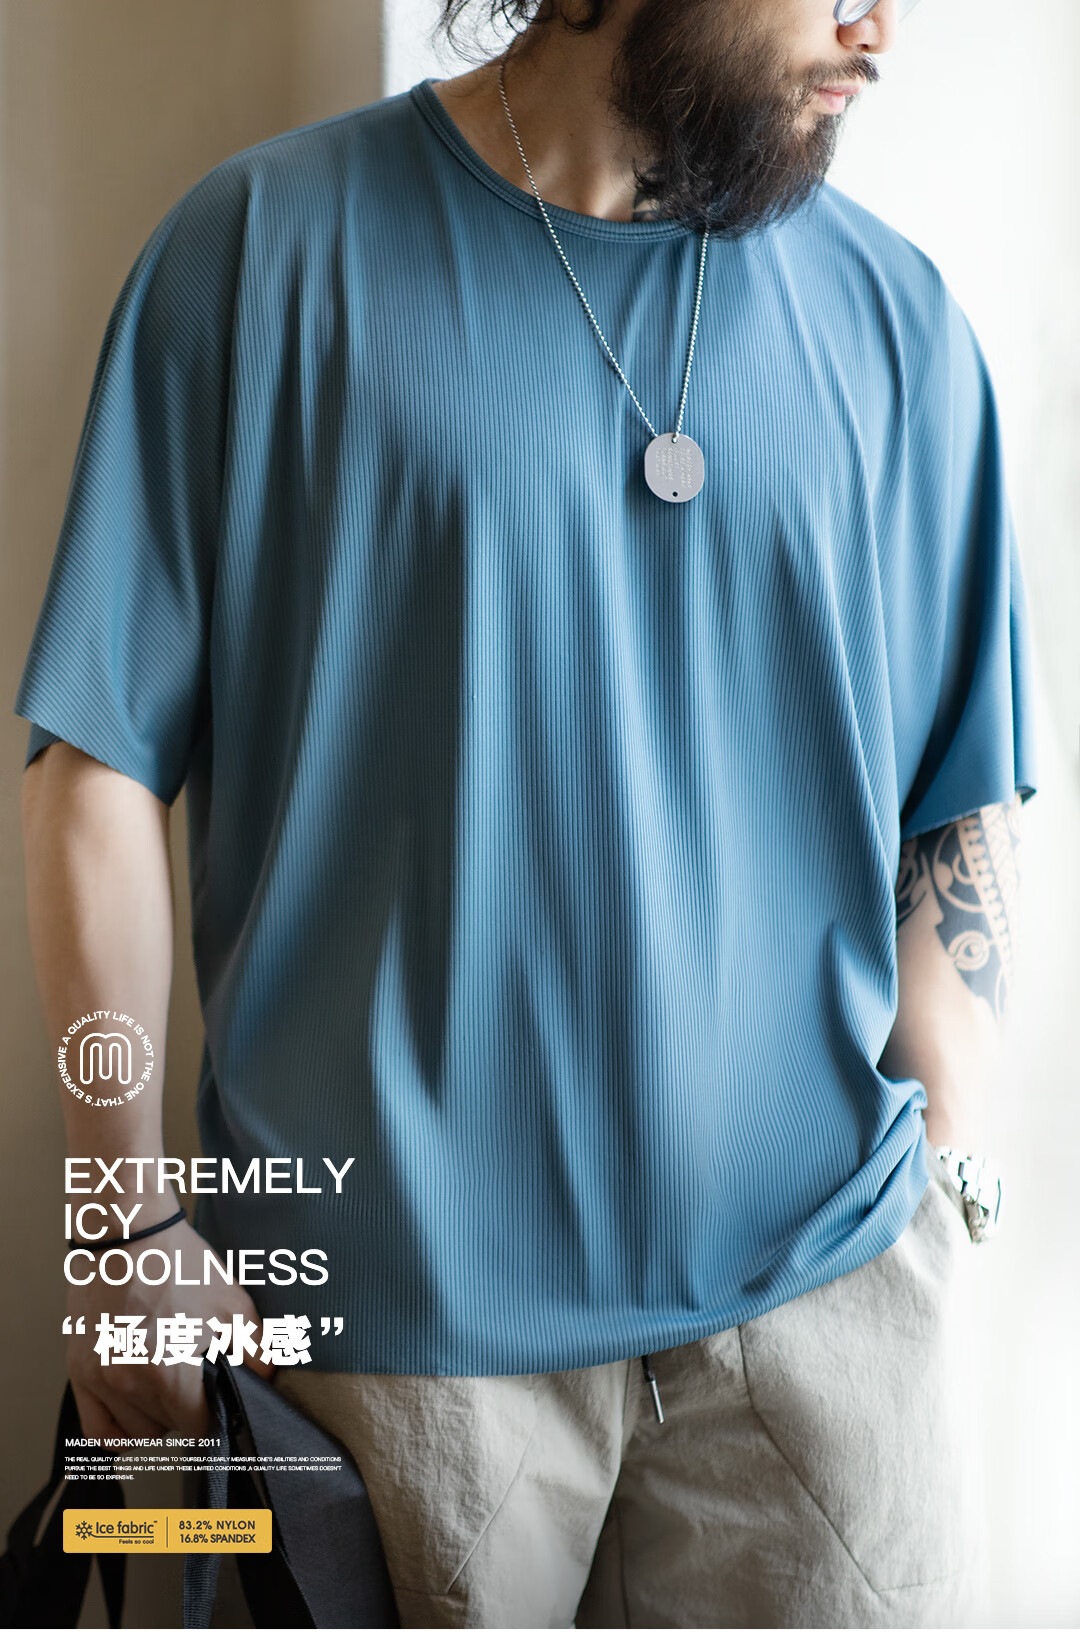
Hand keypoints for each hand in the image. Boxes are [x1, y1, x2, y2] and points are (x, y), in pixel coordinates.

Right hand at [67, 1215, 273, 1437]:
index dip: (216, 1416)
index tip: (220, 1402)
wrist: (126, 1232)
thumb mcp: (232, 1304)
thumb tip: (266, 1381)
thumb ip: (256, 1351)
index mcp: (167, 1372)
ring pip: (137, 1432)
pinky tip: (137, 1411)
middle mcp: (128, 1382)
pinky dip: (119, 1431)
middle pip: (169, 1429)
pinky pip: (99, 1430)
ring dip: (157, 1418)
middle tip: (197, 1383)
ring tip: (169, 1387)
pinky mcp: (80, 1371)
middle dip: (188, 1411)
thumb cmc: (176, 1263)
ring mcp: (100, 1379)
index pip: (199, 1427)